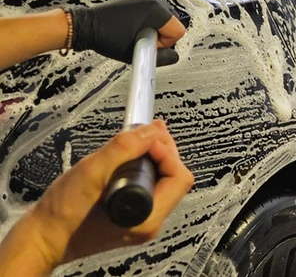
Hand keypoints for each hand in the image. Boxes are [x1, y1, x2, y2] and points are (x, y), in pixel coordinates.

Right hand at [0, 121, 193, 275]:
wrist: (42, 237)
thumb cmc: (61, 217)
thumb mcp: (92, 172)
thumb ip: (123, 149)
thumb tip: (149, 131)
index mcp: (146, 217)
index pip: (179, 176)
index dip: (166, 151)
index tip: (147, 137)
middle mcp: (149, 221)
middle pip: (174, 176)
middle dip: (161, 150)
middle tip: (144, 132)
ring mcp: (141, 219)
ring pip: (162, 180)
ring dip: (152, 157)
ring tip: (137, 141)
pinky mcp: (132, 215)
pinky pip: (149, 186)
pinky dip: (142, 167)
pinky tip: (130, 156)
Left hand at [70, 0, 185, 65]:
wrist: (87, 26)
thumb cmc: (106, 38)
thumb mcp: (135, 53)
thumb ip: (160, 58)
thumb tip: (173, 57)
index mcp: (155, 10)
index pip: (178, 30)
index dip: (165, 43)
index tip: (148, 44)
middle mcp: (153, 0)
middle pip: (173, 23)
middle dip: (161, 35)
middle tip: (142, 41)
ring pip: (165, 19)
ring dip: (155, 29)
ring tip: (136, 35)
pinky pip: (155, 14)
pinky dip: (149, 23)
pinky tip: (135, 28)